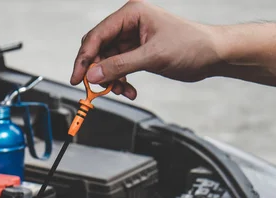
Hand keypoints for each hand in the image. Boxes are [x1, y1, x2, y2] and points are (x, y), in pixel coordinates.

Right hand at [70, 0, 220, 99]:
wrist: (213, 55)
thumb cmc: (191, 45)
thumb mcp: (153, 56)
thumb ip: (120, 66)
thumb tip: (93, 76)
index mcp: (131, 14)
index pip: (97, 35)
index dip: (84, 58)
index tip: (77, 78)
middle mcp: (128, 24)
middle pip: (98, 48)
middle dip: (97, 70)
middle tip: (96, 88)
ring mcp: (132, 39)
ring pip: (106, 62)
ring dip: (110, 79)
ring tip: (121, 90)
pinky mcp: (136, 53)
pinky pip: (118, 69)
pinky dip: (120, 82)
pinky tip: (130, 90)